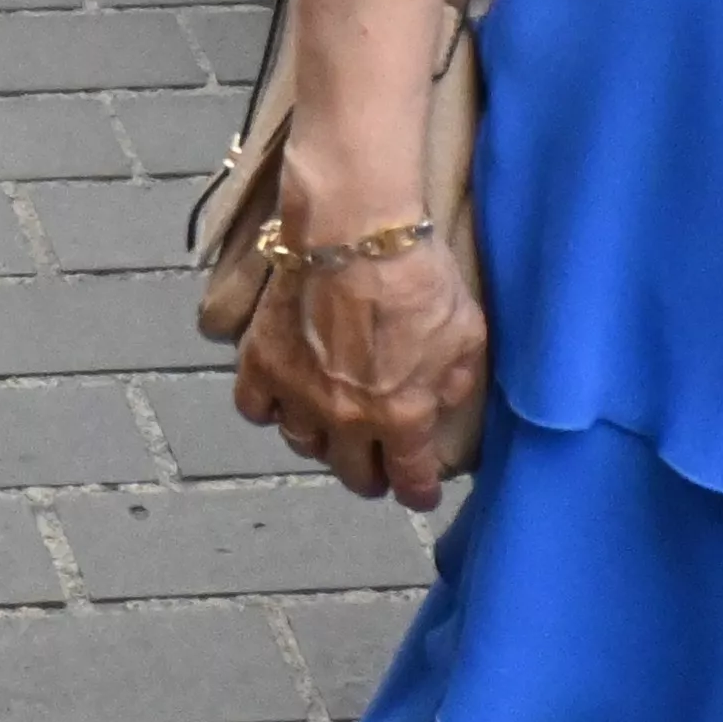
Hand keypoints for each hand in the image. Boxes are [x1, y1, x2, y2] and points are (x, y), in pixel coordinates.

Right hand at [231, 192, 486, 507]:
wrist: (354, 229)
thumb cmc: (419, 277)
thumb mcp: (467, 335)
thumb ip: (456, 383)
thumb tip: (438, 406)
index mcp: (401, 418)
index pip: (409, 481)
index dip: (418, 492)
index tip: (419, 491)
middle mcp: (346, 419)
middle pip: (353, 474)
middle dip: (370, 475)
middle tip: (376, 461)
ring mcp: (298, 394)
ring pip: (303, 446)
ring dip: (321, 442)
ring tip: (330, 425)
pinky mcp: (262, 362)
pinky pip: (255, 409)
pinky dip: (270, 409)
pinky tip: (284, 397)